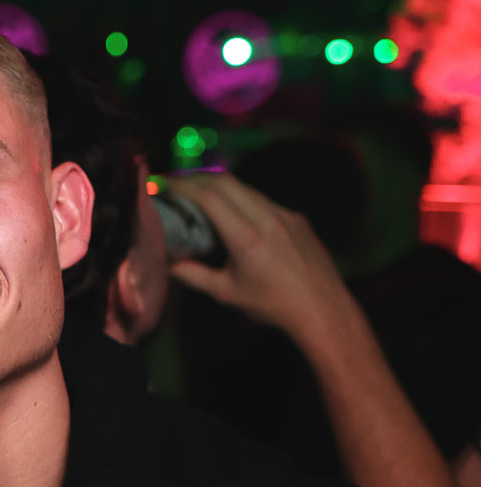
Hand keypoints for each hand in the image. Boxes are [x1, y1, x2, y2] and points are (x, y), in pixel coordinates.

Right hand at [166, 173, 354, 347]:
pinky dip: (241, 200)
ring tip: (201, 196)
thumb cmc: (273, 305)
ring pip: (246, 189)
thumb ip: (194, 276)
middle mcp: (266, 218)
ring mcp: (284, 214)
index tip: (164, 183)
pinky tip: (233, 213)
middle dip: (197, 178)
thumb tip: (169, 266)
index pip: (209, 196)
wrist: (322, 307)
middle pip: (225, 181)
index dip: (182, 185)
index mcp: (246, 237)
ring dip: (220, 187)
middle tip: (177, 184)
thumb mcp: (227, 293)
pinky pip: (263, 201)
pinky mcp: (296, 218)